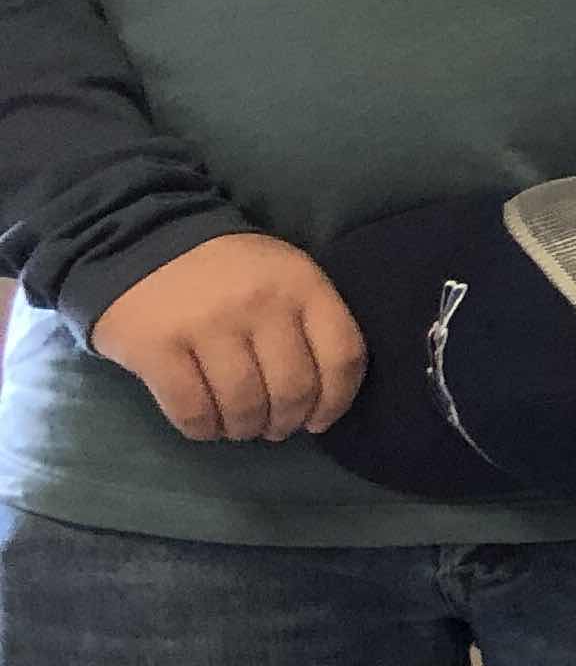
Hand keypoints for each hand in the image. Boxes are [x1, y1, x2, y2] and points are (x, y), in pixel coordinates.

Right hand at [89, 233, 366, 444]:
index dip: (336, 401)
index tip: (319, 420)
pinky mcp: (157, 346)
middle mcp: (259, 303)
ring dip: (245, 429)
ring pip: (244, 406)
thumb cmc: (227, 269)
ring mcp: (206, 325)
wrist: (142, 236)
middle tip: (273, 427)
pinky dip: (204, 429)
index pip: (343, 355)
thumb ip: (309, 321)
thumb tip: (323, 397)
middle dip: (286, 422)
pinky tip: (205, 424)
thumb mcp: (284, 275)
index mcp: (302, 284)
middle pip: (293, 389)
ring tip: (239, 426)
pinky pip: (192, 410)